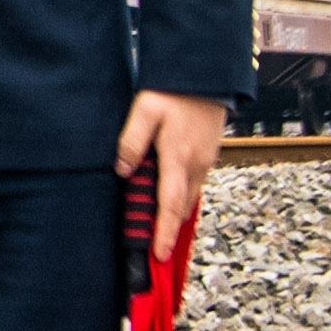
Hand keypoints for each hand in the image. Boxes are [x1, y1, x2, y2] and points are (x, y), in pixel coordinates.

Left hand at [115, 89, 229, 255]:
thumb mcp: (145, 109)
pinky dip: (180, 197)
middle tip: (152, 249)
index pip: (170, 204)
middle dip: (168, 230)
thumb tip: (122, 170)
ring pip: (188, 197)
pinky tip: (166, 198)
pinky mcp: (208, 156)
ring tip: (157, 229)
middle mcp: (196, 164)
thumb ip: (131, 140)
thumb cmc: (173, 90)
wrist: (206, 75)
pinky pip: (193, 184)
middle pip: (181, 207)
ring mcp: (205, 161)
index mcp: (179, 156)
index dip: (164, 232)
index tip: (159, 255)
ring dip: (174, 214)